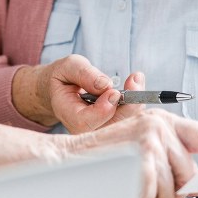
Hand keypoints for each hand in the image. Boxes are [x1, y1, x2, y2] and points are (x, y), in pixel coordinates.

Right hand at [12, 56, 143, 132]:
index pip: (85, 122)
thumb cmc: (64, 77)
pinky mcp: (110, 126)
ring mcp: (97, 130)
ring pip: (124, 123)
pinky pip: (128, 119)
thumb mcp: (68, 67)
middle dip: (128, 105)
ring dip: (135, 102)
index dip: (103, 109)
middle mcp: (82, 129)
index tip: (114, 91)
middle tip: (135, 80)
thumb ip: (84, 74)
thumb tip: (105, 85)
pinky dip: (135, 102)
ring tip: (135, 80)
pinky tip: (134, 86)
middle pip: (110, 127)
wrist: (61, 89)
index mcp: (67, 114)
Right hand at [68, 109, 197, 197]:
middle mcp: (160, 126)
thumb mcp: (135, 142)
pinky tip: (125, 190)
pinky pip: (155, 194)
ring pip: (172, 189)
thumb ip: (165, 153)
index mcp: (162, 120)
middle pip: (189, 174)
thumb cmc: (101, 156)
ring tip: (130, 186)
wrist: (65, 158)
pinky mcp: (141, 158)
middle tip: (147, 189)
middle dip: (172, 190)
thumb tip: (191, 182)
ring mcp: (151, 141)